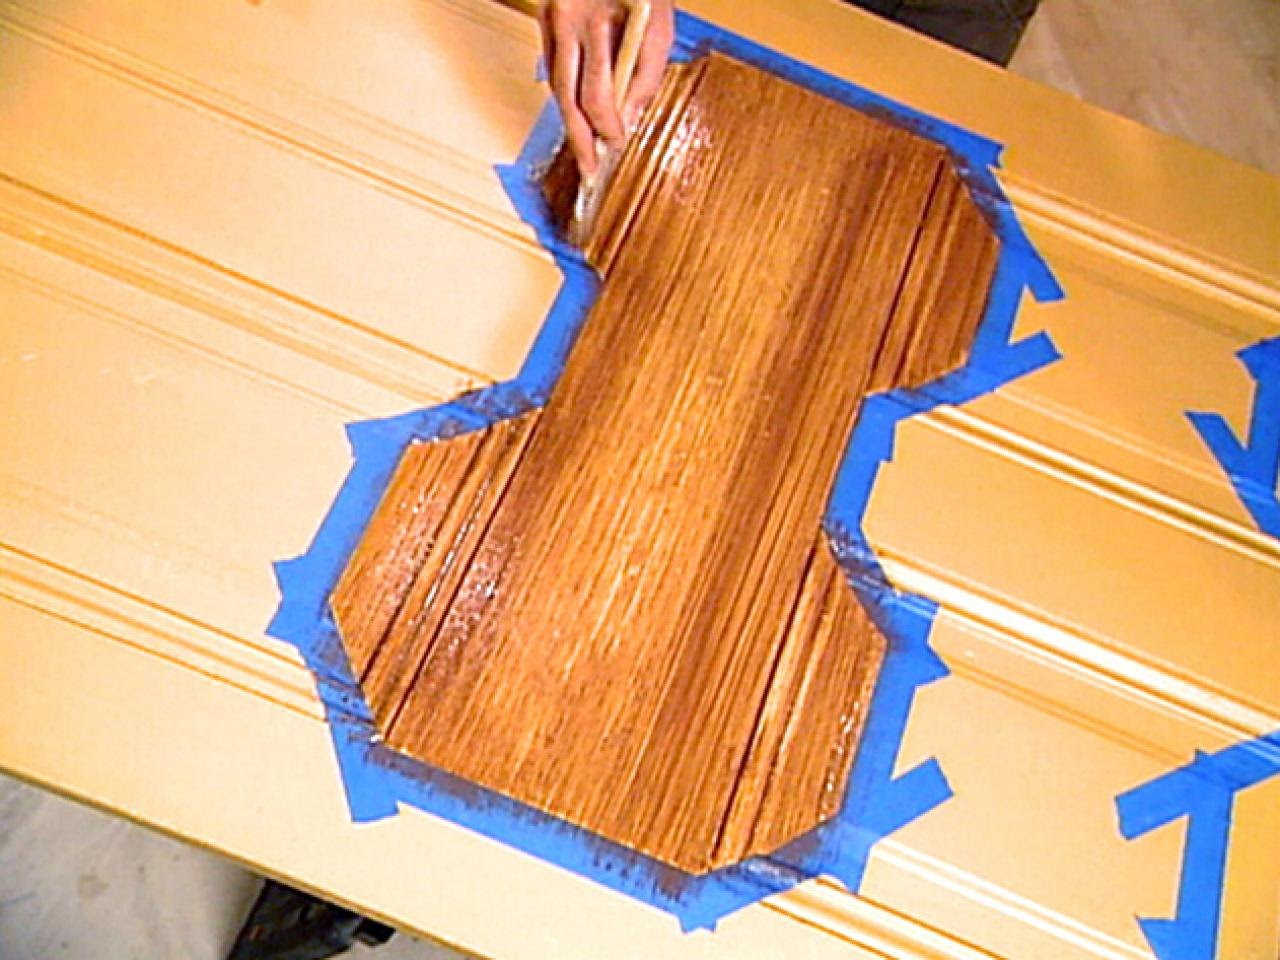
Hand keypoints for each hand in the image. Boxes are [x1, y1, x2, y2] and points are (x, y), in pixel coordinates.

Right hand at [539, 0, 674, 174]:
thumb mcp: (659, 25)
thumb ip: (646, 74)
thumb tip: (630, 119)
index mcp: (597, 24)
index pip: (597, 94)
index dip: (607, 126)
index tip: (616, 144)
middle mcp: (567, 24)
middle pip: (568, 98)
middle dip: (580, 138)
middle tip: (588, 169)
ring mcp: (551, 21)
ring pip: (556, 86)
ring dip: (570, 119)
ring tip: (583, 147)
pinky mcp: (545, 18)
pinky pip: (553, 66)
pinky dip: (564, 92)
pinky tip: (575, 111)